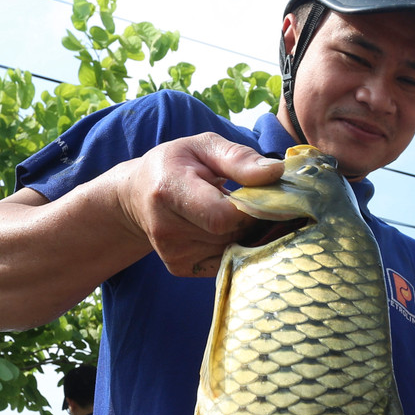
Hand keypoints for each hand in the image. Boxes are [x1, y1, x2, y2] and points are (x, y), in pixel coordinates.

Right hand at [108, 133, 282, 277]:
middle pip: (230, 234)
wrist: (138, 195)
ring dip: (243, 233)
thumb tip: (276, 172)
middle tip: (249, 200)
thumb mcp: (203, 146)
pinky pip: (225, 262)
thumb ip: (239, 158)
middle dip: (250, 219)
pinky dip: (233, 246)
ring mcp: (173, 253)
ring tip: (231, 212)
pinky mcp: (180, 268)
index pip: (222, 216)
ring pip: (231, 249)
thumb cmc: (176, 165)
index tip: (261, 194)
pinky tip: (223, 229)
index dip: (250, 209)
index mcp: (169, 191)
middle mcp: (166, 228)